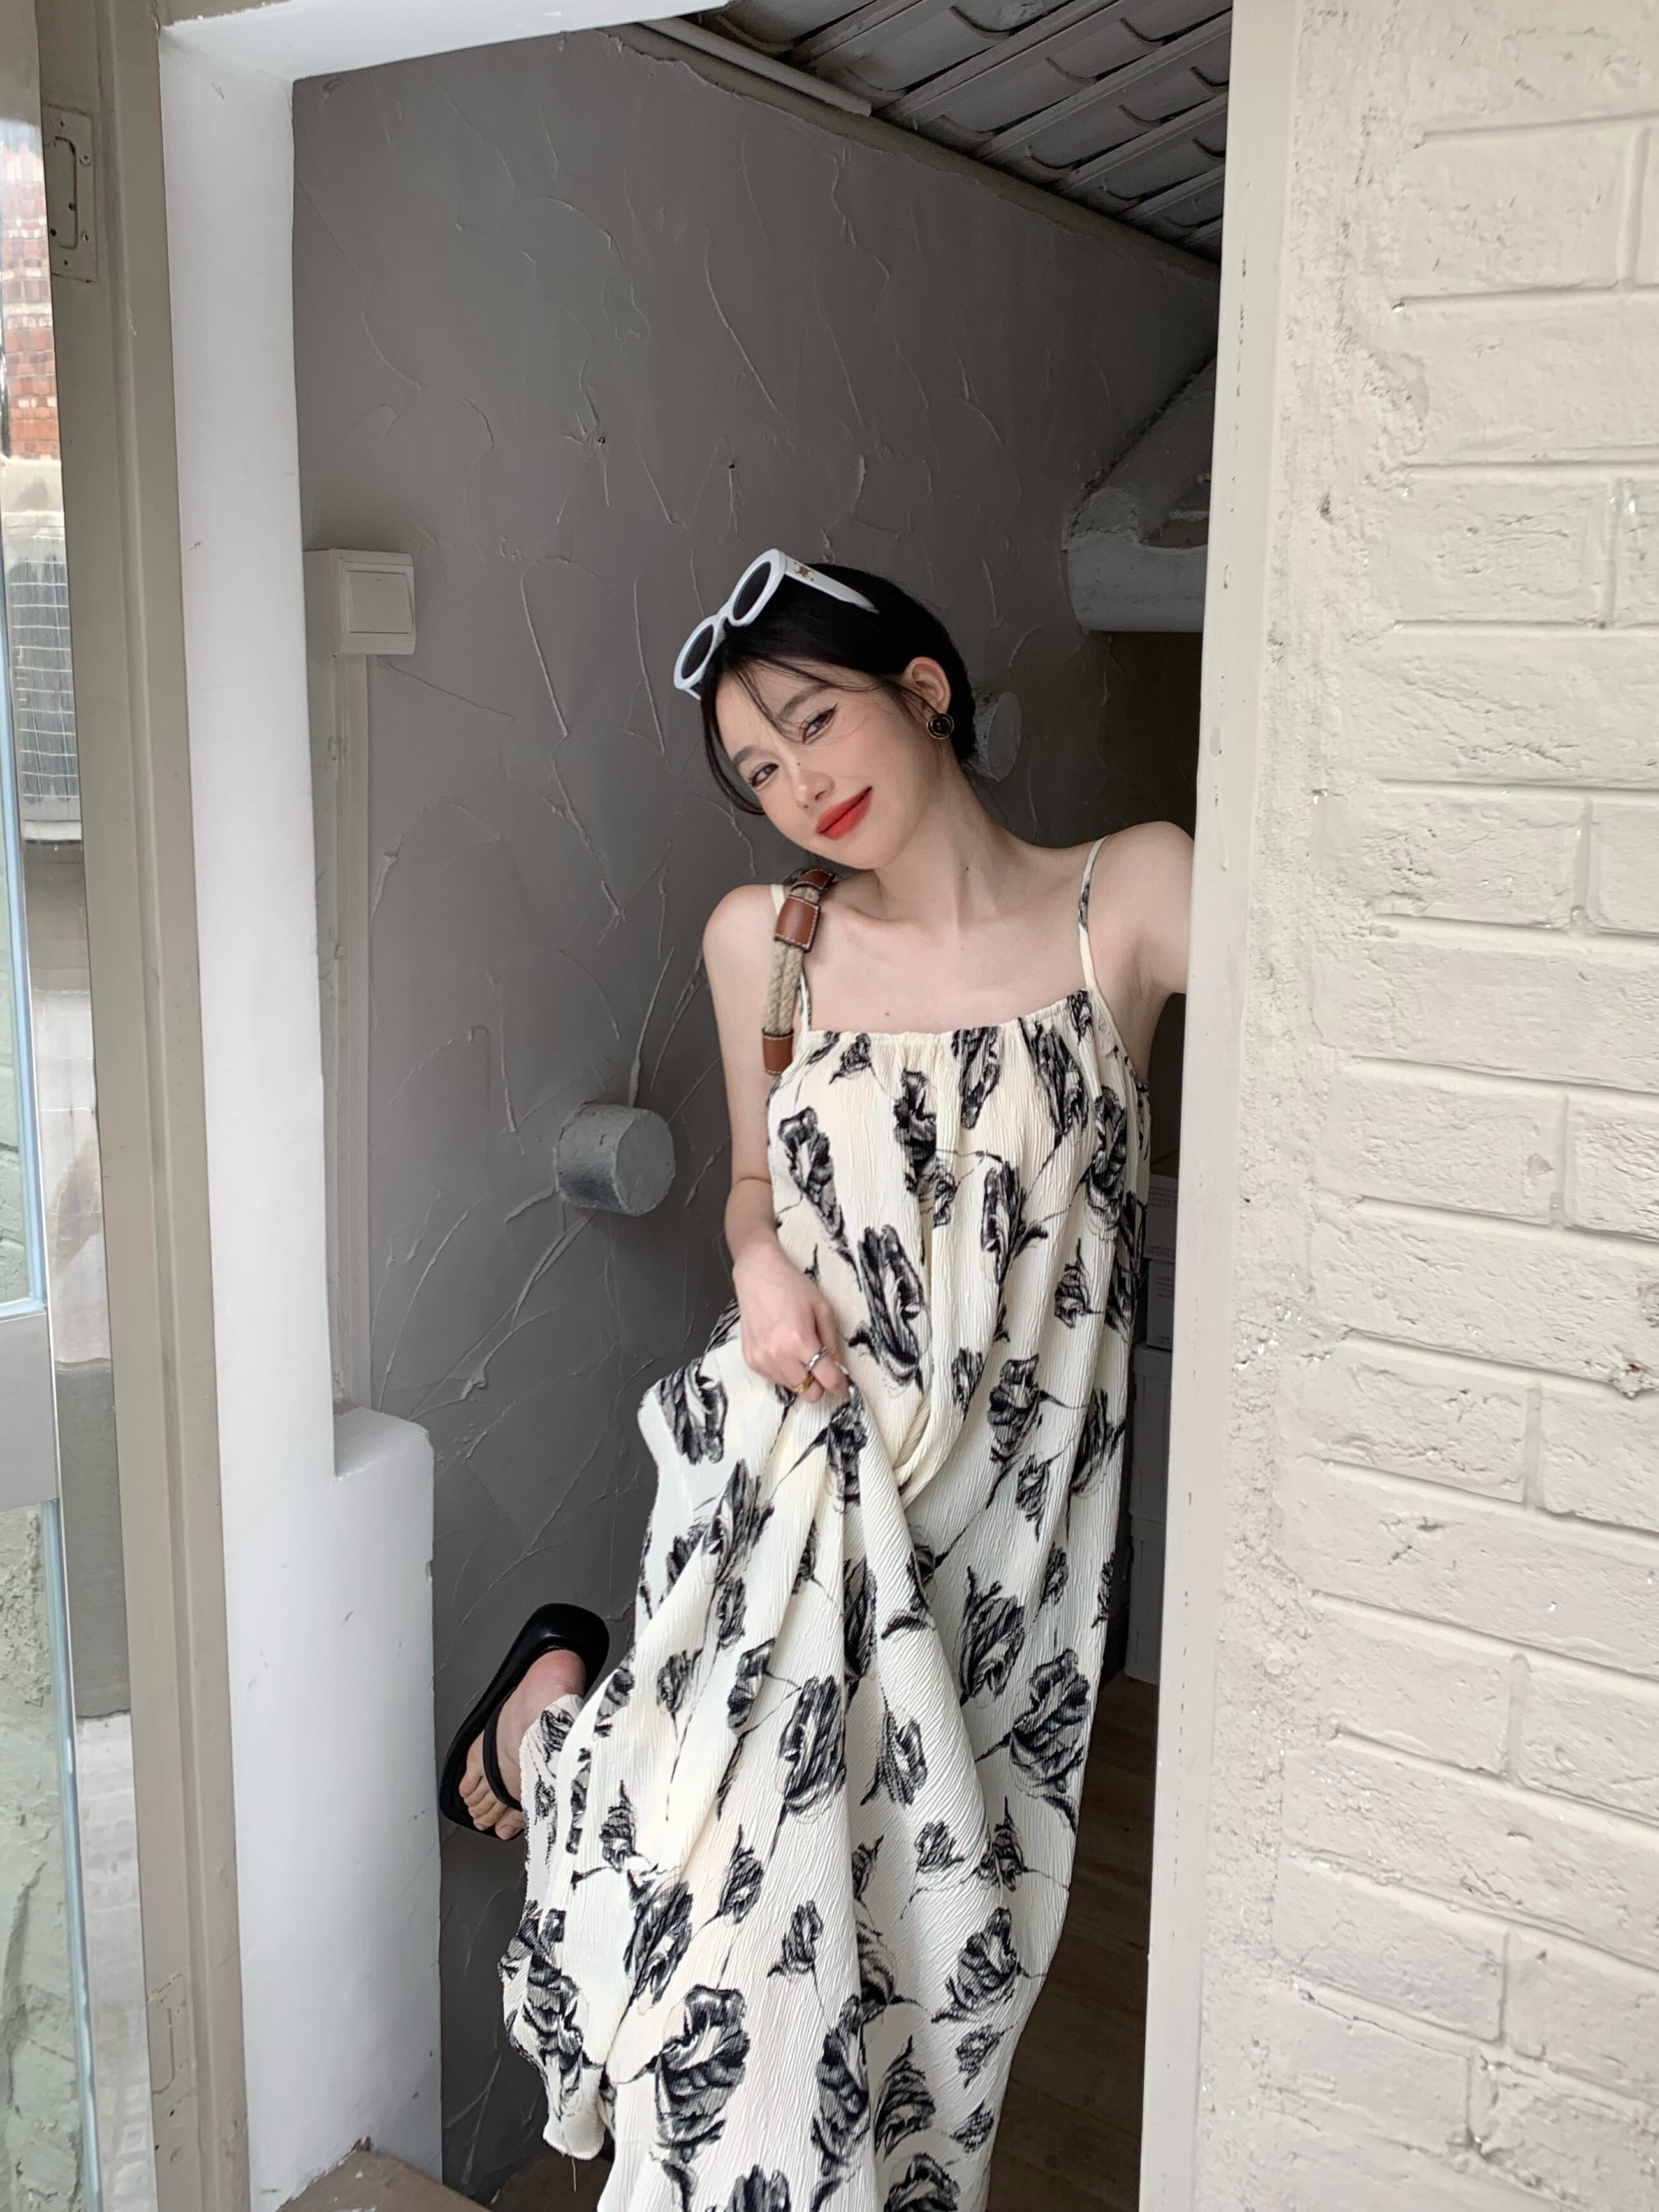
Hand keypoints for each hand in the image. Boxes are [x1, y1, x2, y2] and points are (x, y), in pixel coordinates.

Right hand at [732, 1237, 848, 1404]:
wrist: (756, 1275)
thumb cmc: (792, 1286)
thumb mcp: (823, 1308)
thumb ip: (832, 1341)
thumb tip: (839, 1368)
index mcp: (800, 1340)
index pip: (827, 1379)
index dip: (841, 1387)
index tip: (845, 1389)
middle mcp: (779, 1354)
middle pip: (810, 1393)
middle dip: (820, 1384)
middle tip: (823, 1367)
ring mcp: (762, 1359)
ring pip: (793, 1388)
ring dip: (802, 1377)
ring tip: (800, 1351)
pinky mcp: (751, 1360)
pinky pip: (775, 1379)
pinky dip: (785, 1371)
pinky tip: (784, 1349)